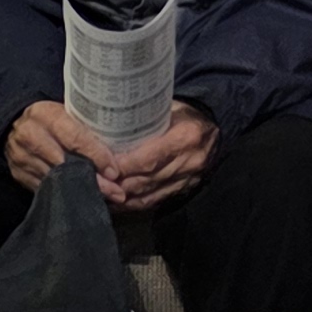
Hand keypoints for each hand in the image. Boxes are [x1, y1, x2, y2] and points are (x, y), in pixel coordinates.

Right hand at [3, 96, 117, 190]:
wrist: (14, 125)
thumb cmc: (51, 118)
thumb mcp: (65, 112)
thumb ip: (85, 125)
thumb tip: (120, 145)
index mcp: (45, 115)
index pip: (75, 137)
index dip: (97, 156)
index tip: (114, 172)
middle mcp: (31, 137)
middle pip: (66, 164)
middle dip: (94, 180)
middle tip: (117, 193)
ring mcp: (22, 158)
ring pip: (57, 180)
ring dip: (83, 191)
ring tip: (107, 198)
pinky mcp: (19, 175)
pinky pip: (46, 189)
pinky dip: (67, 195)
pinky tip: (85, 199)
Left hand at [100, 102, 218, 211]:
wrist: (215, 127)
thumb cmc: (186, 113)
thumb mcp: (168, 108)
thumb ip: (144, 120)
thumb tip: (110, 126)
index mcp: (184, 137)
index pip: (148, 159)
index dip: (123, 167)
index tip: (102, 166)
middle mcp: (188, 162)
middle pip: (146, 180)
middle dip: (118, 184)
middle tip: (95, 182)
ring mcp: (188, 179)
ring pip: (149, 194)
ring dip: (123, 197)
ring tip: (102, 193)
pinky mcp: (186, 189)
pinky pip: (156, 201)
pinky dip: (134, 204)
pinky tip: (118, 202)